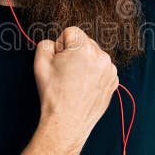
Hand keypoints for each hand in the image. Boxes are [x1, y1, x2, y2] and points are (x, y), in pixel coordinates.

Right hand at [33, 27, 118, 154]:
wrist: (67, 122)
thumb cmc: (54, 94)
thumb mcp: (40, 64)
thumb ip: (45, 44)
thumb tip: (54, 43)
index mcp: (84, 48)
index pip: (71, 32)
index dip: (61, 45)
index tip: (58, 60)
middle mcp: (101, 56)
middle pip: (84, 42)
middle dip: (74, 52)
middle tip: (65, 72)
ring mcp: (110, 70)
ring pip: (94, 56)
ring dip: (85, 63)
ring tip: (75, 82)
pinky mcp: (114, 81)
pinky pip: (102, 69)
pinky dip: (94, 74)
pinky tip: (84, 87)